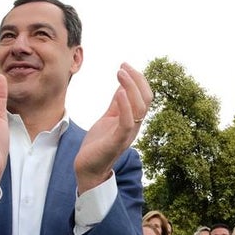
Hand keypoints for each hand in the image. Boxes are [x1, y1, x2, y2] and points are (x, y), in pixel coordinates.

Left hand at [74, 63, 151, 193]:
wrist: (88, 168)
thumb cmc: (98, 144)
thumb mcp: (108, 118)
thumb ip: (117, 104)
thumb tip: (123, 85)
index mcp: (133, 120)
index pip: (145, 96)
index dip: (138, 79)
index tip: (124, 65)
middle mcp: (134, 126)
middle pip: (146, 99)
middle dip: (137, 79)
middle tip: (123, 66)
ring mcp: (127, 134)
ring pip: (139, 107)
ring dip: (131, 87)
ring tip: (120, 72)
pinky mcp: (117, 141)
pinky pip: (127, 122)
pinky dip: (126, 105)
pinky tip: (120, 91)